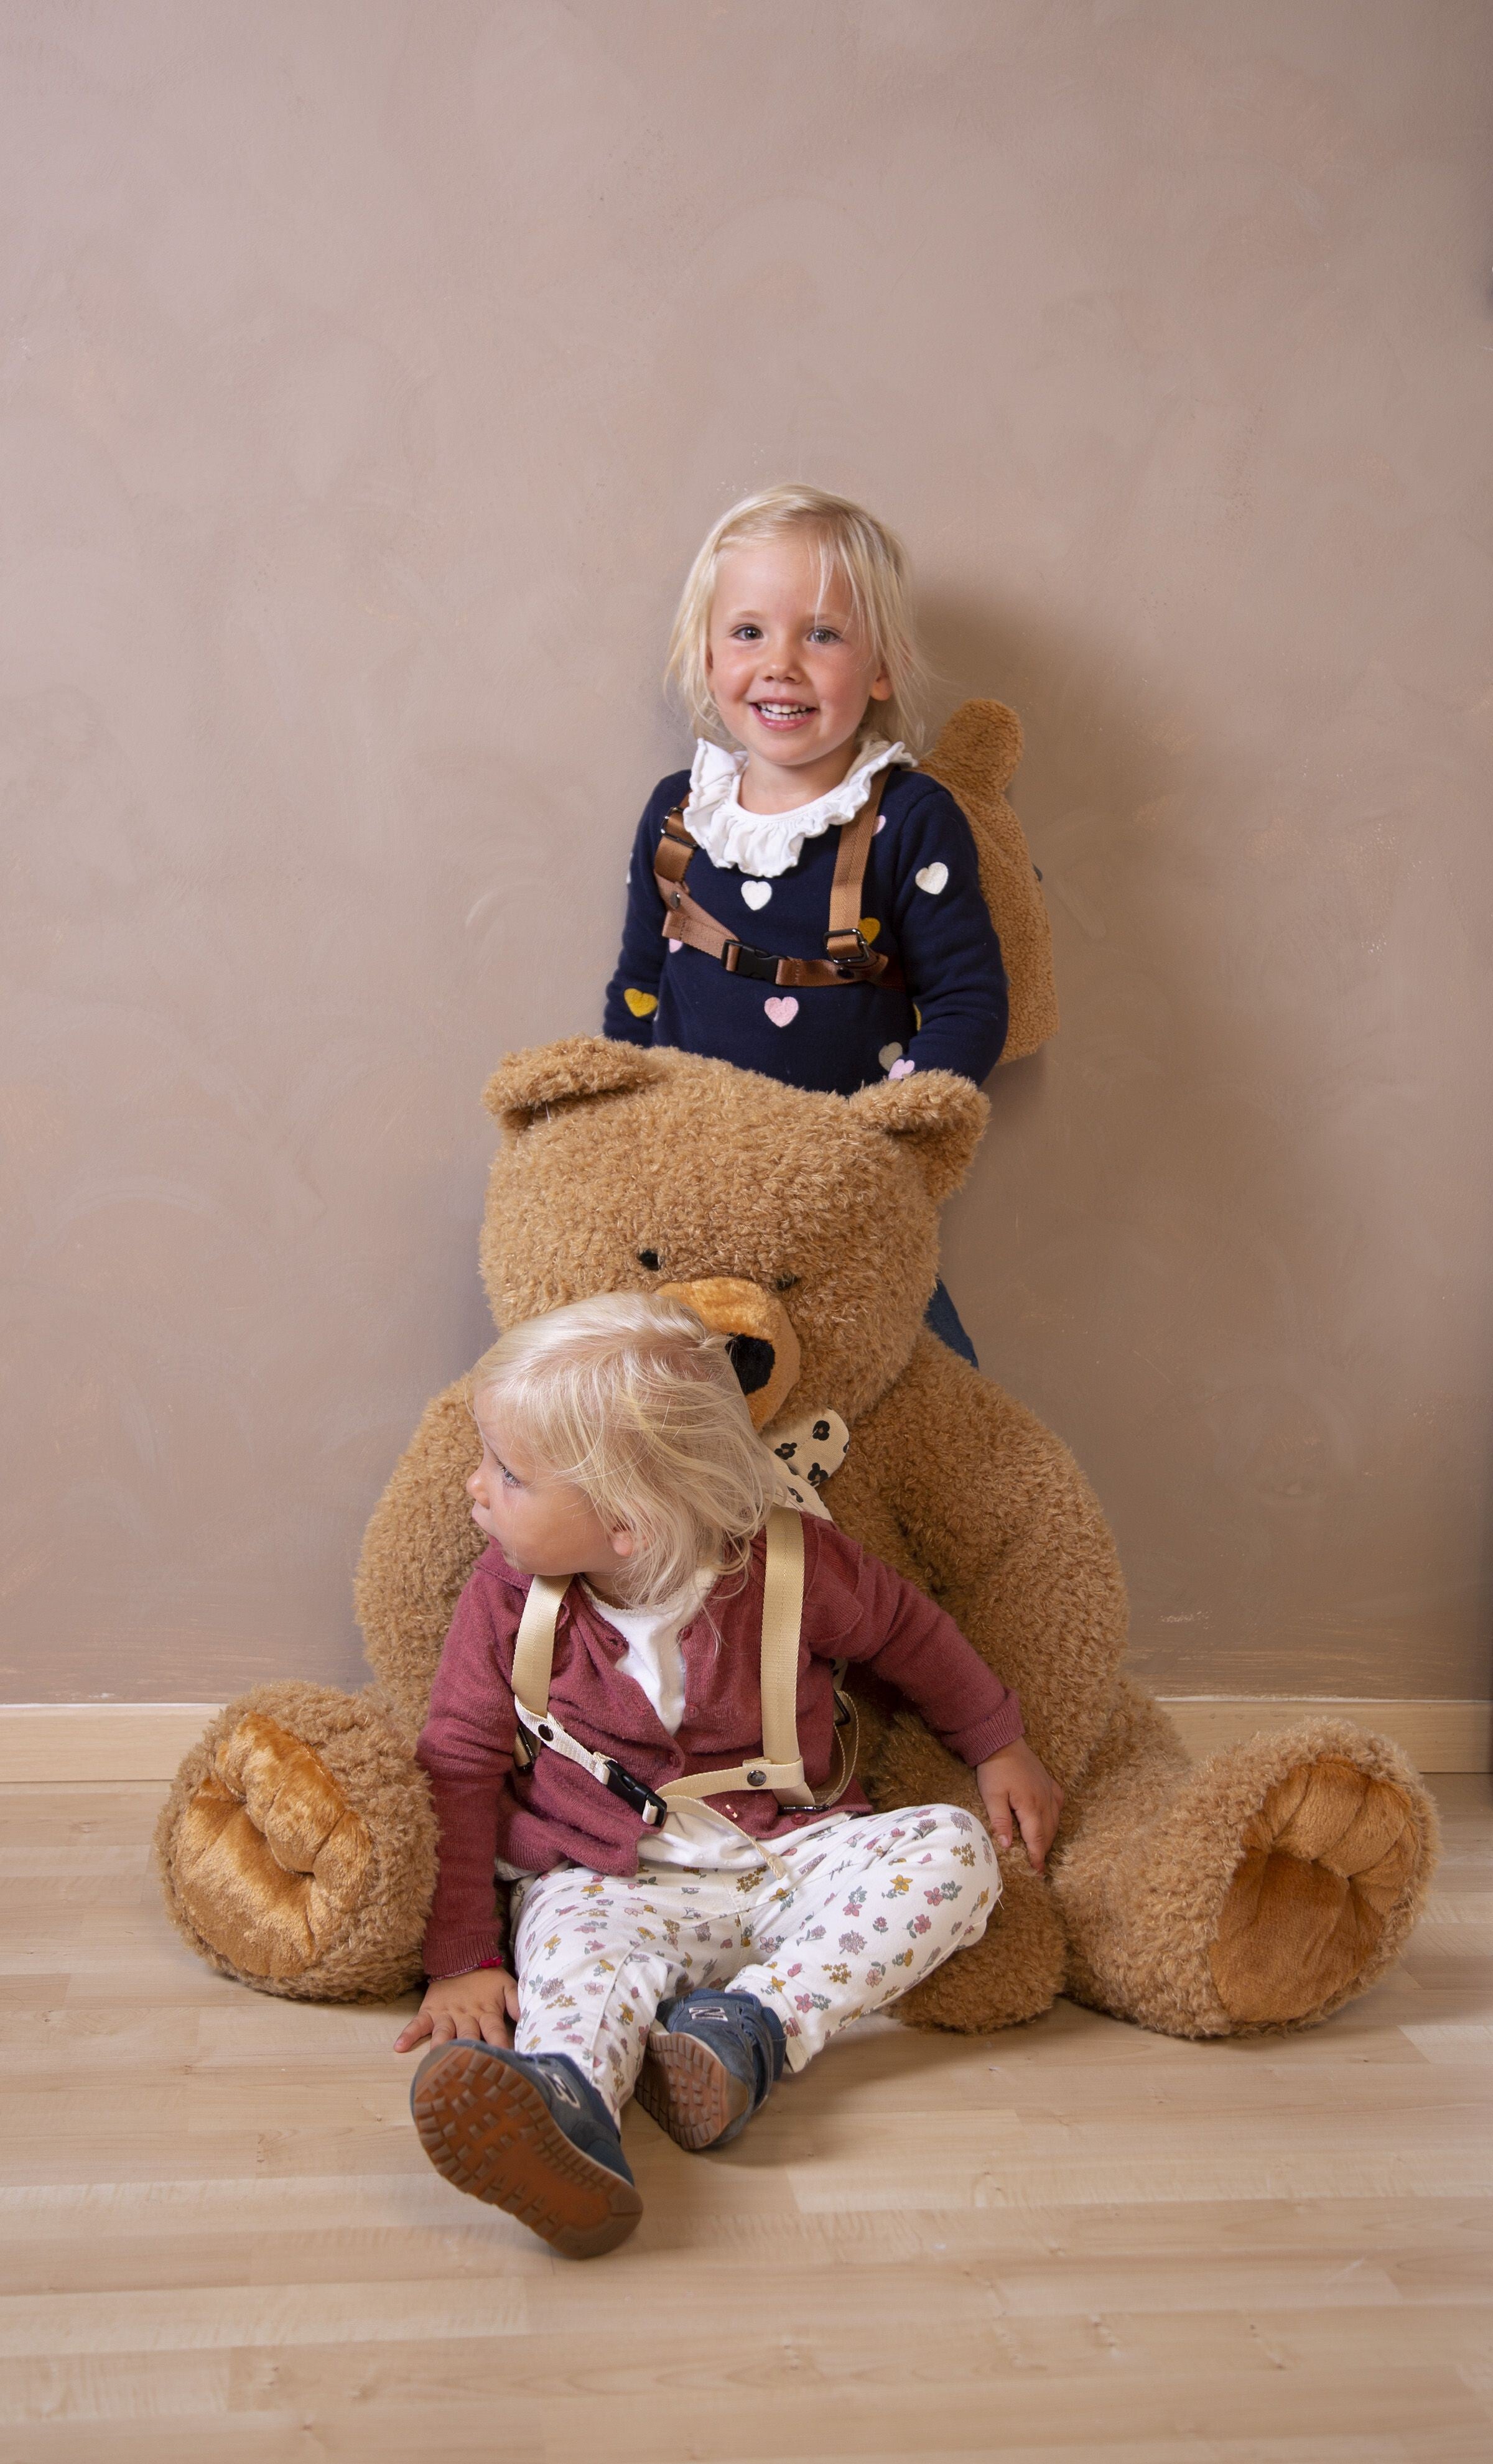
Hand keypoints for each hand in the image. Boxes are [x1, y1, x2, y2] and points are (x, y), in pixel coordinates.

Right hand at [393, 1965, 519, 2053]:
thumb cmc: (485, 1977)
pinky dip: (408, 2034)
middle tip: (469, 2071)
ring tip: (437, 2062)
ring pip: (443, 2033)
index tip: (505, 2063)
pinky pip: (418, 2023)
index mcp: (486, 2012)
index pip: (495, 2032)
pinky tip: (400, 2046)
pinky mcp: (430, 2011)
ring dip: (441, 2047)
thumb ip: (517, 2002)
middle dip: (470, 2054)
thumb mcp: (506, 1985)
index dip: (500, 2046)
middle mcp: (466, 2016)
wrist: (461, 1955)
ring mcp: (446, 2014)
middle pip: (468, 2037)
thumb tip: (528, 2019)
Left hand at [976, 1740, 1063, 1874]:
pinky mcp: (1049, 1783)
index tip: (1037, 1872)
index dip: (1037, 1856)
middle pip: (1048, 1832)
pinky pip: (1057, 1805)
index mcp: (1030, 1806)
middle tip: (1039, 1866)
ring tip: (1042, 1850)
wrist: (1002, 1742)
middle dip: (1043, 1850)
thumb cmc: (994, 1770)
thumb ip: (1000, 1821)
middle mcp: (1044, 1800)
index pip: (1036, 1838)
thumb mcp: (992, 1795)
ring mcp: (1049, 1790)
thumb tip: (1007, 1845)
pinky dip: (1055, 1818)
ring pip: (1055, 1820)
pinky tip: (1050, 1822)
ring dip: (1050, 1836)